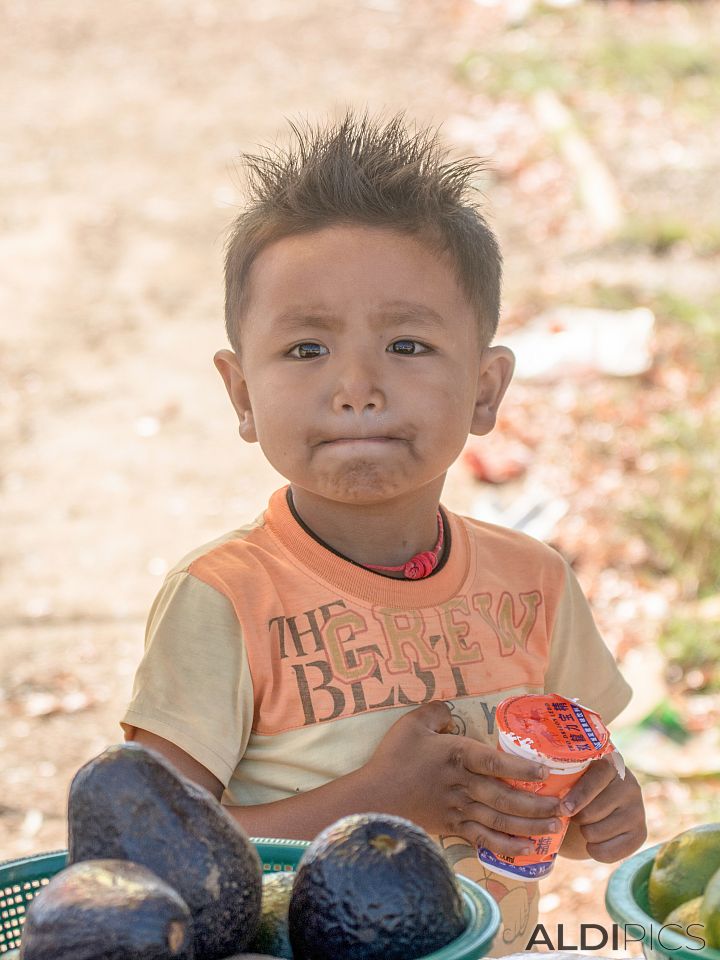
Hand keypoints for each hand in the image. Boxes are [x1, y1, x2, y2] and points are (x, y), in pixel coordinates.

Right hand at [363, 700, 564, 856]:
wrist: (374, 797)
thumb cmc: (393, 758)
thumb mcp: (412, 724)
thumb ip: (436, 712)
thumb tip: (451, 711)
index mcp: (456, 756)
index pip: (494, 763)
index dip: (521, 769)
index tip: (544, 772)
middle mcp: (462, 785)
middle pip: (505, 798)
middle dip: (537, 804)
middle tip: (563, 807)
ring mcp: (459, 809)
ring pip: (500, 821)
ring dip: (530, 826)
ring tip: (554, 829)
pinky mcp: (453, 827)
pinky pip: (484, 840)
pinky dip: (507, 847)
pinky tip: (526, 850)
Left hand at [561, 756, 646, 861]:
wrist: (596, 810)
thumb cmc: (575, 789)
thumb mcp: (571, 778)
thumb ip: (563, 779)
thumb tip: (547, 793)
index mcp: (610, 764)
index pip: (597, 778)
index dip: (580, 795)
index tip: (564, 808)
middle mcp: (629, 784)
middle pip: (594, 811)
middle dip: (577, 818)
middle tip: (573, 815)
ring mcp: (637, 809)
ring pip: (598, 832)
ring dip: (585, 834)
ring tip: (584, 825)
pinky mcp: (641, 833)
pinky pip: (611, 852)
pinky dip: (596, 852)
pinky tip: (593, 843)